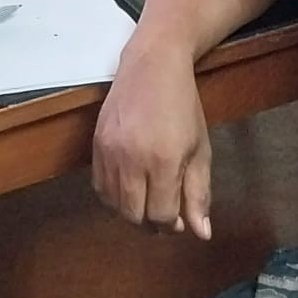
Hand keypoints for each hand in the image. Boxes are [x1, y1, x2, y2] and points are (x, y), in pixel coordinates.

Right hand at [92, 40, 212, 240]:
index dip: (171, 224)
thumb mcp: (200, 149)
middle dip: (150, 223)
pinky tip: (127, 188)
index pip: (160, 215)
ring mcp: (109, 151)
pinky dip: (112, 196)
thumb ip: (199, 193)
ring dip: (130, 211)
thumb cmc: (183, 105)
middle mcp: (131, 159)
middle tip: (163, 213)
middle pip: (134, 215)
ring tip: (146, 201)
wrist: (153, 64)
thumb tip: (201, 234)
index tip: (179, 218)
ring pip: (113, 204)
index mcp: (163, 161)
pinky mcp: (96, 142)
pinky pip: (98, 185)